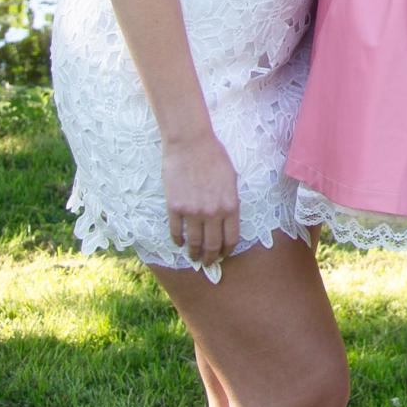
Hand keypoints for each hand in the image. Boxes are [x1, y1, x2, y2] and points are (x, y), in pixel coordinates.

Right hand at [162, 130, 240, 269]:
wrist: (190, 144)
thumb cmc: (214, 157)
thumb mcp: (231, 180)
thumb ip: (229, 201)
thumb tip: (227, 220)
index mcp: (230, 206)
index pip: (231, 238)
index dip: (227, 250)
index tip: (224, 255)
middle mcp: (213, 212)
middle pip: (212, 245)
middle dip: (211, 258)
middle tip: (208, 263)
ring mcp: (192, 211)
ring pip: (194, 242)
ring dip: (194, 253)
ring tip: (193, 257)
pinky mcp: (175, 207)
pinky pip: (176, 231)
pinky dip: (178, 240)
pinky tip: (179, 243)